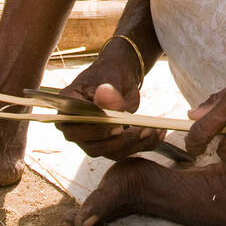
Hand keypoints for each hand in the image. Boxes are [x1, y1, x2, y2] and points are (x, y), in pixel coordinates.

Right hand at [55, 44, 164, 160]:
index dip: (95, 131)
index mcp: (68, 107)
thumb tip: (104, 94)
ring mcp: (91, 138)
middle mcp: (75, 127)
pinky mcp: (108, 143)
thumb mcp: (111, 78)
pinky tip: (158, 133)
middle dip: (118, 142)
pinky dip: (143, 144)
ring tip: (154, 130)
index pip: (75, 127)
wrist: (120, 77)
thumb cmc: (110, 73)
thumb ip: (108, 90)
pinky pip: (124, 150)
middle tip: (141, 130)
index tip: (118, 126)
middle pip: (91, 146)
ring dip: (134, 144)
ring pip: (110, 152)